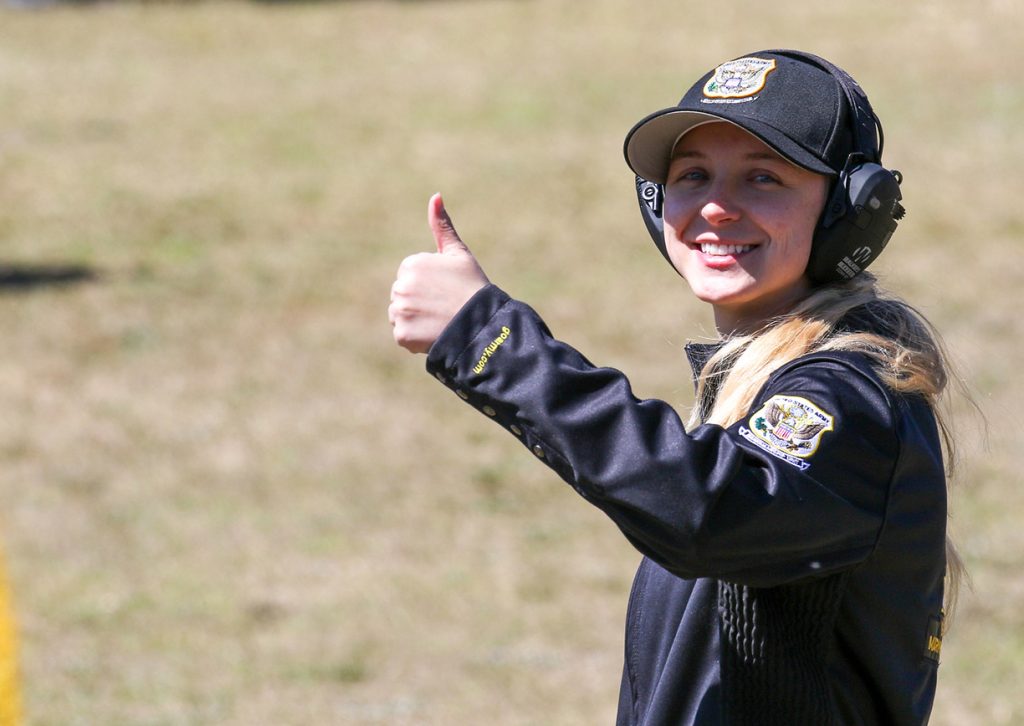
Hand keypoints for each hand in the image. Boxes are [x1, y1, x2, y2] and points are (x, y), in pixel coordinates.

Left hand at [389, 193, 489, 353]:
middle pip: (402, 296)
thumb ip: (442, 226)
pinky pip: (403, 336)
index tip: (444, 290)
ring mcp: (401, 310)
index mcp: (411, 264)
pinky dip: (416, 339)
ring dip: (416, 320)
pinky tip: (434, 334)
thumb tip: (435, 196)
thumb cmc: (472, 287)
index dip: (428, 286)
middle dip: (419, 302)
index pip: (408, 277)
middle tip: (443, 307)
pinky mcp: (402, 333)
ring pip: (400, 316)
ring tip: (439, 320)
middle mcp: (401, 285)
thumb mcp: (458, 254)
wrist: (481, 323)